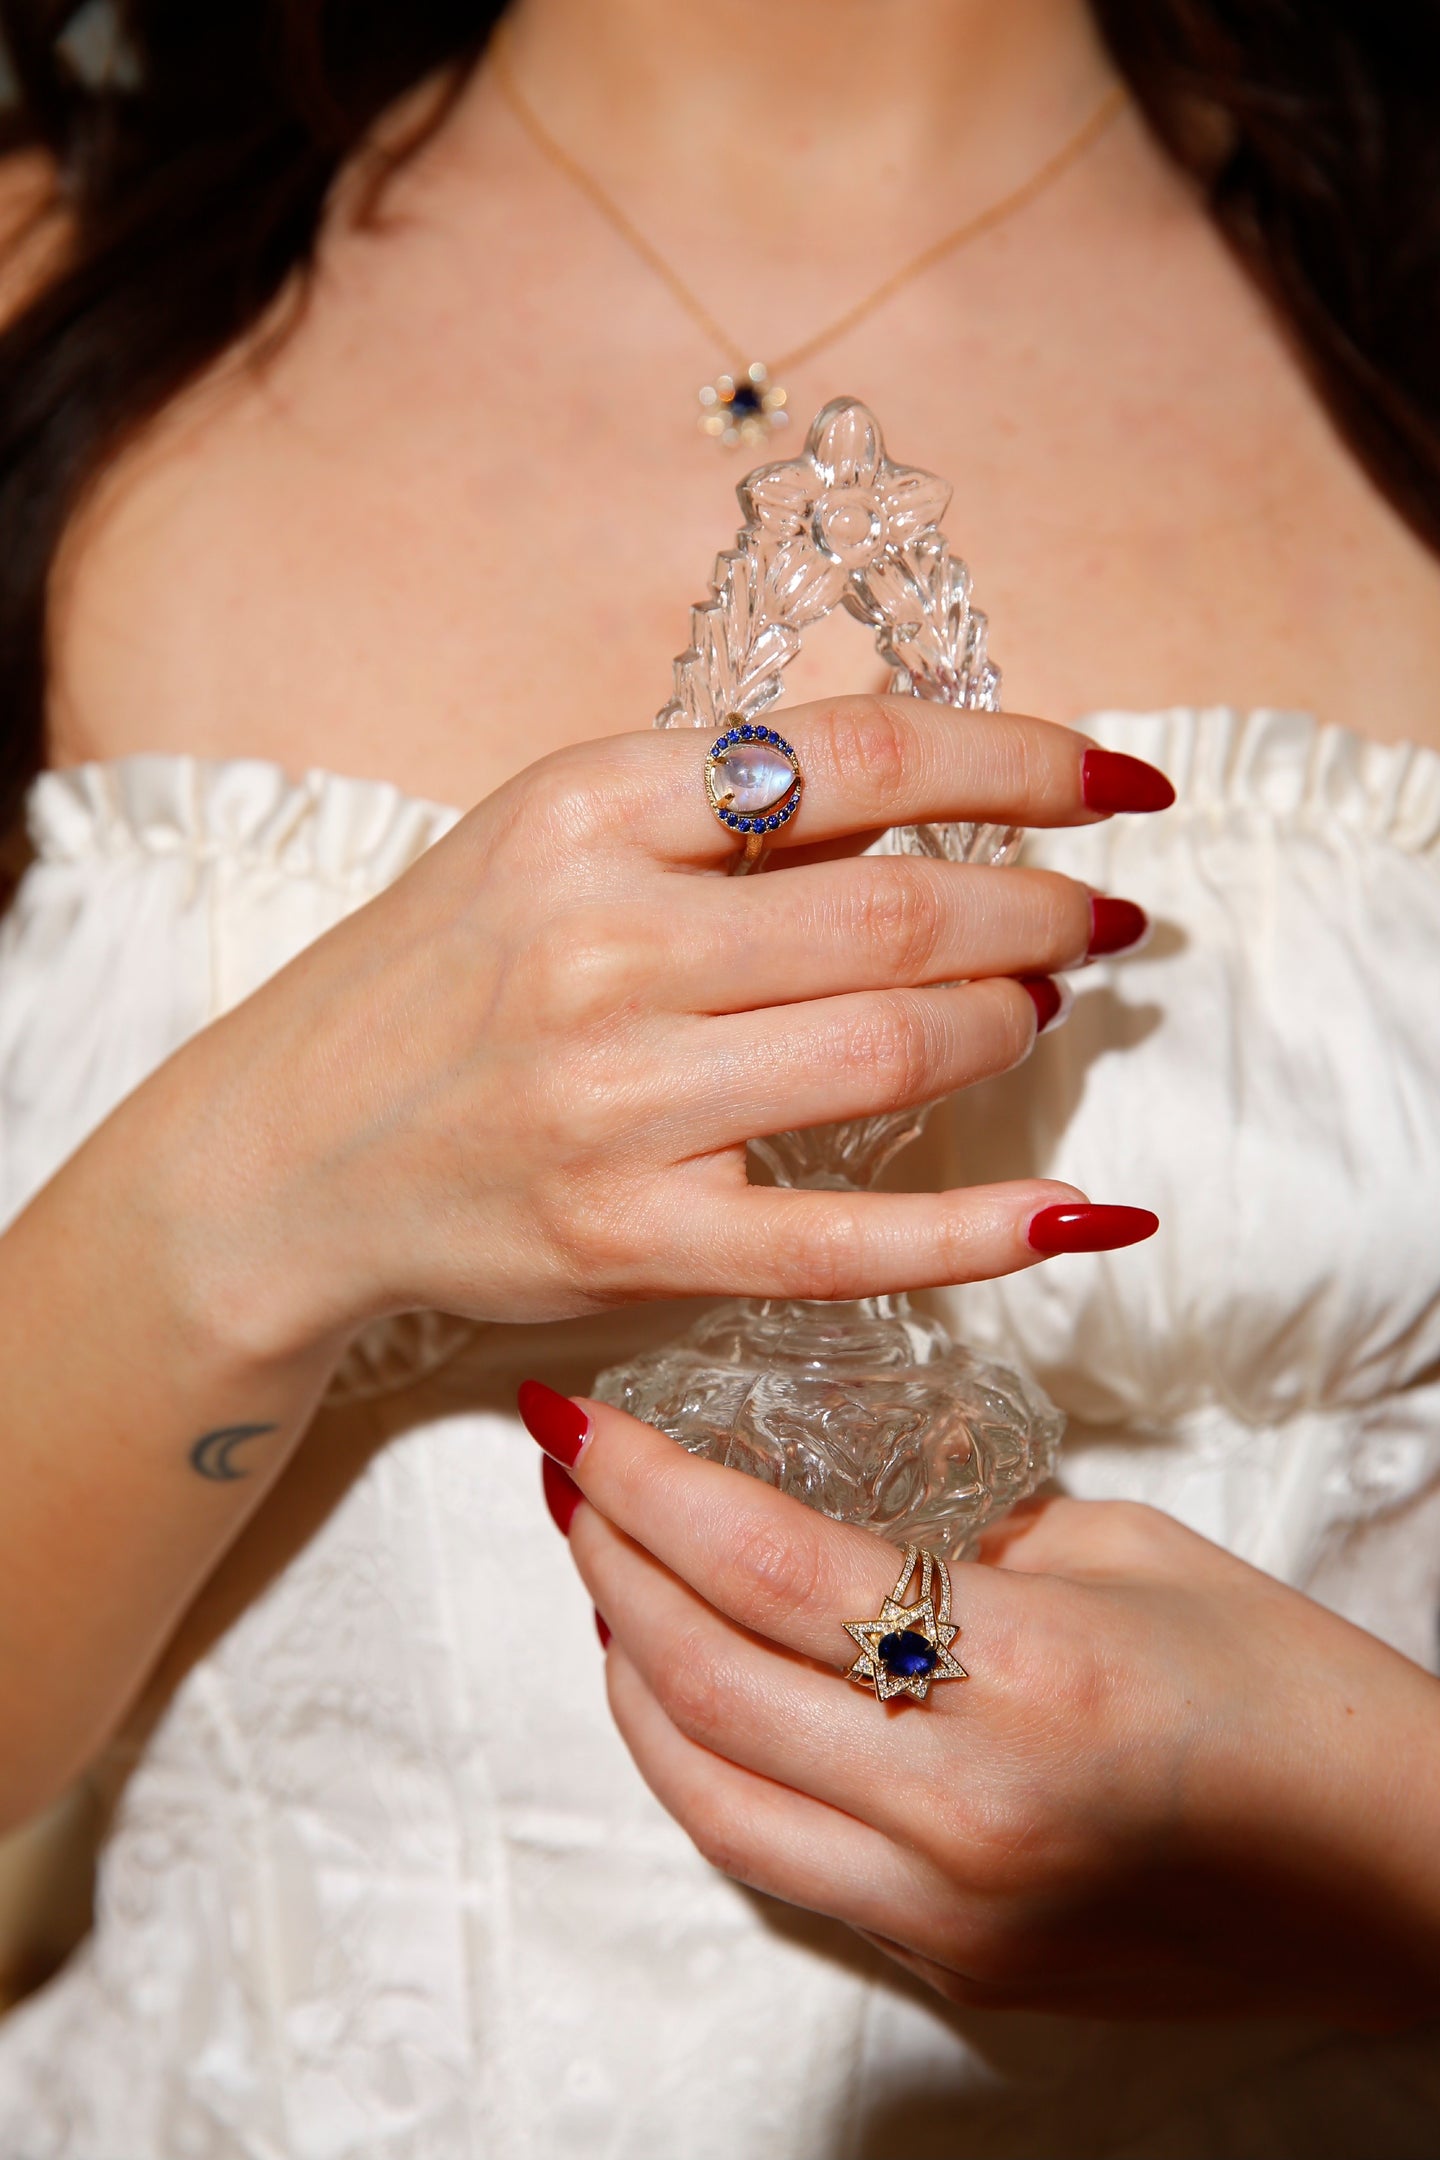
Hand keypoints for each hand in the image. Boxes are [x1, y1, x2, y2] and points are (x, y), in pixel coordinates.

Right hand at [147, 696, 1164, 1357]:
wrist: (283, 1152)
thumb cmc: (438, 980)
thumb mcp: (548, 838)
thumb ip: (722, 815)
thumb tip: (936, 796)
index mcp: (585, 807)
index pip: (860, 754)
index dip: (1025, 760)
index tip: (1117, 783)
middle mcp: (599, 942)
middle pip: (900, 912)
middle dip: (1040, 907)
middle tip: (1095, 915)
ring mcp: (612, 1101)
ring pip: (891, 1051)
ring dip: (1012, 1023)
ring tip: (1042, 1005)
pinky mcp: (627, 1239)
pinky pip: (845, 1239)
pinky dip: (980, 1230)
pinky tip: (1074, 1211)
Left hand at [525, 1385, 1439, 2028]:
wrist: (1397, 1880)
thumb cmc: (1294, 1692)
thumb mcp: (1132, 1552)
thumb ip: (967, 1522)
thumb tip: (843, 1477)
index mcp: (1027, 1672)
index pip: (767, 1565)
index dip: (648, 1483)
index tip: (579, 1420)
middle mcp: (962, 1805)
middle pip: (703, 1673)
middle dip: (611, 1560)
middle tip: (576, 1479)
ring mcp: (946, 1904)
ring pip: (703, 1785)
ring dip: (626, 1668)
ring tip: (606, 1574)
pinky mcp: (948, 1960)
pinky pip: (767, 1856)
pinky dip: (693, 1764)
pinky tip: (678, 1690)